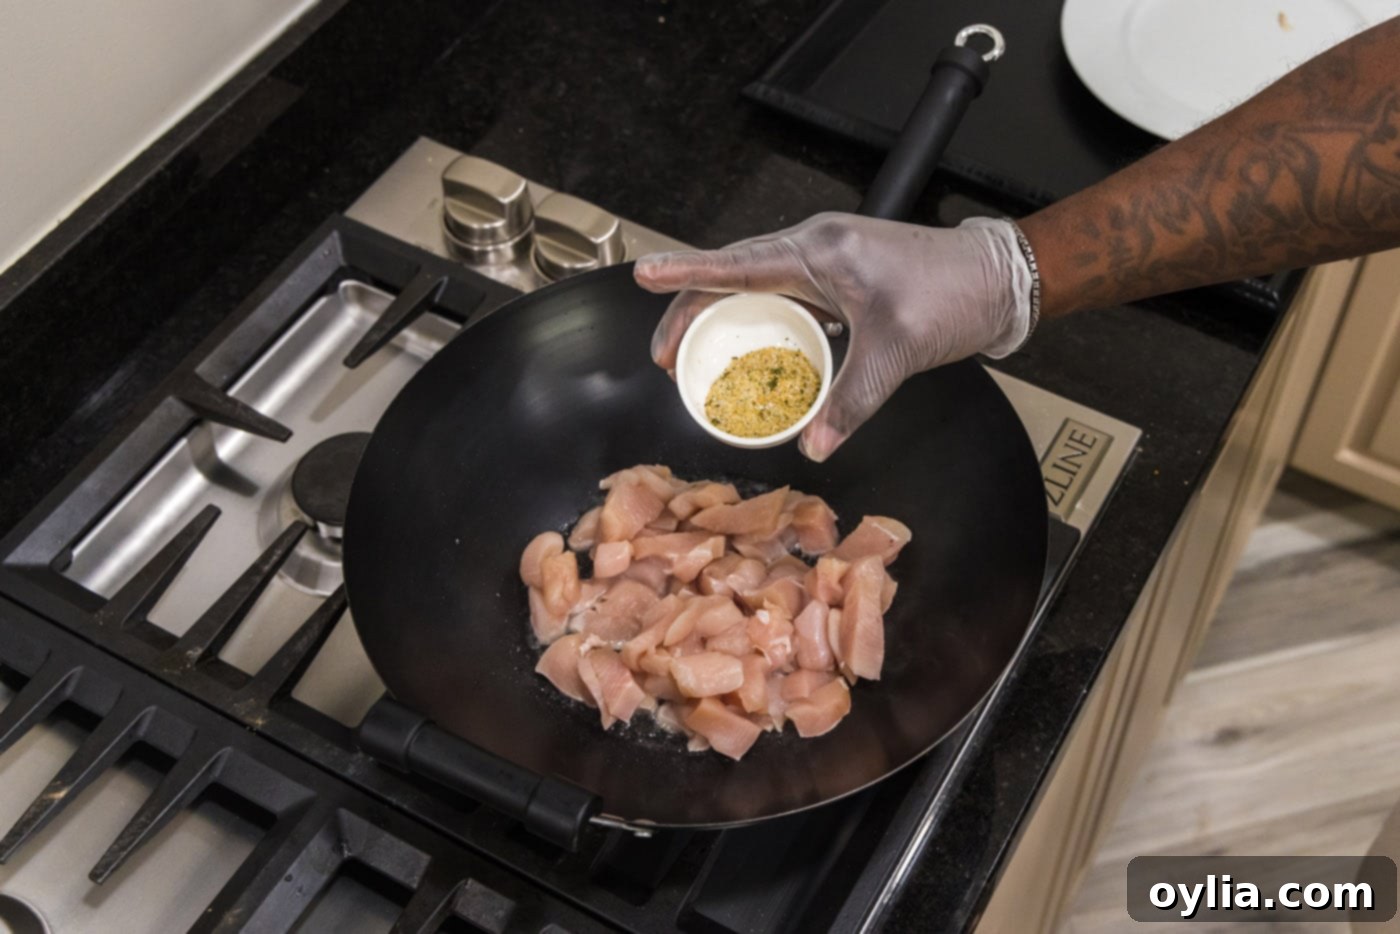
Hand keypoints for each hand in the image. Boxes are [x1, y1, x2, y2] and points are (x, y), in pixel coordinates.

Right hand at [633, 213, 1032, 461]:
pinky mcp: (838, 277)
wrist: (1001, 279)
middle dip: (692, 312)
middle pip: (733, 276)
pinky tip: (753, 357)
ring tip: (696, 360)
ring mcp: (826, 260)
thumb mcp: (896, 353)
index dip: (685, 272)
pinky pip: (781, 297)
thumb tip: (813, 446)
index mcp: (820, 251)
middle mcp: (815, 247)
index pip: (737, 263)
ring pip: (754, 286)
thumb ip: (852, 400)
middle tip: (668, 360)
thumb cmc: (953, 295)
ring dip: (721, 318)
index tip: (643, 273)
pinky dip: (758, 324)